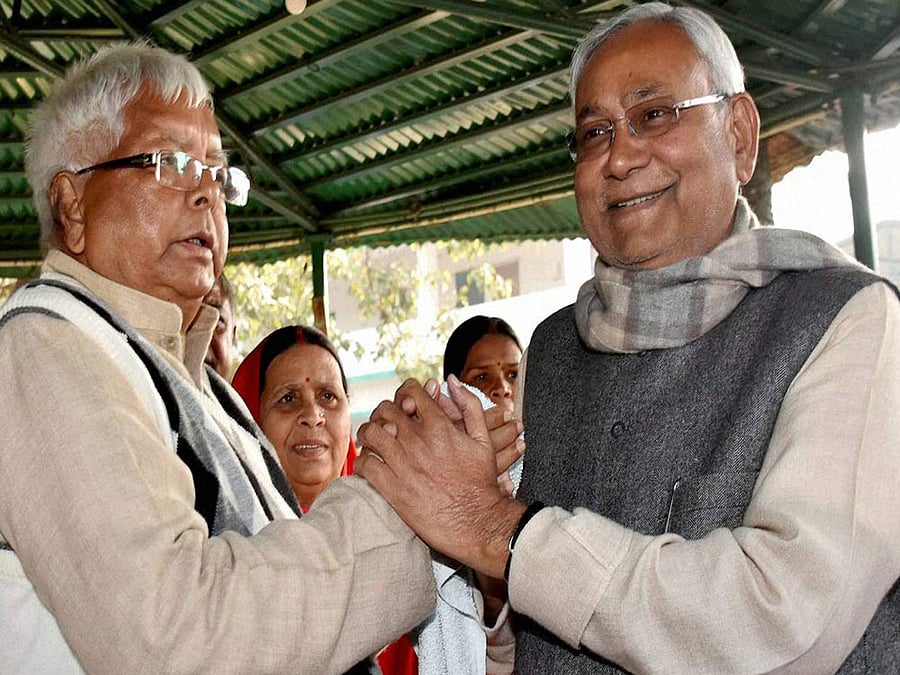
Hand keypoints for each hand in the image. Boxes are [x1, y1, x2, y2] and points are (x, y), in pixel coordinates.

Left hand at [357, 376, 525, 578]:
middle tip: (386, 423)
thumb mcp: (483, 439)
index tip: (405, 405)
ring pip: (370, 434)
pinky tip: (371, 467)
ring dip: (369, 435)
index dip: (404, 393)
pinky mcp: (392, 489)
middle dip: (384, 412)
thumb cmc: (481, 482)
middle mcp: (418, 441)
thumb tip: (452, 380)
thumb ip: (469, 405)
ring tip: (374, 443)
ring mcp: (403, 464)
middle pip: (385, 410)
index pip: (410, 392)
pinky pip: (365, 466)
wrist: (477, 521)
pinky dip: (363, 463)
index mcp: (439, 426)